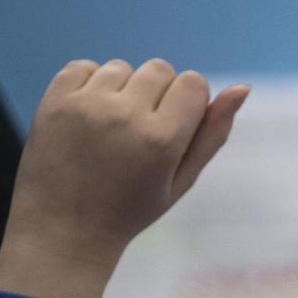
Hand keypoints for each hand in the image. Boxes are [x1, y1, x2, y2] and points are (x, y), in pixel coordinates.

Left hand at [0, 58, 249, 297]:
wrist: (64, 230)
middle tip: (140, 135)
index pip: (193, 83)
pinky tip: (88, 119)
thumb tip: (242, 87)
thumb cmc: (131, 210)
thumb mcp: (181, 180)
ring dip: (123, 90)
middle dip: (158, 94)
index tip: (172, 131)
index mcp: (162, 139)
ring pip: (122, 67)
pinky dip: (90, 86)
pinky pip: (85, 67)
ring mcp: (86, 105)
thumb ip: (212, 134)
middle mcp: (126, 115)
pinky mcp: (56, 100)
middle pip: (160, 69)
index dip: (188, 104)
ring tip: (111, 130)